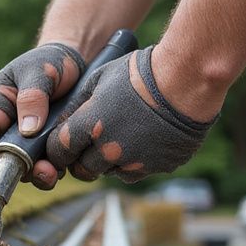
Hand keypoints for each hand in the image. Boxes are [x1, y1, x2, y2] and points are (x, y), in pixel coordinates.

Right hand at [0, 42, 84, 188]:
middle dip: (19, 167)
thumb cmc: (50, 61)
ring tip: (54, 172)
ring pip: (27, 166)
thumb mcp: (39, 71)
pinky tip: (67, 164)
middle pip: (5, 156)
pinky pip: (47, 165)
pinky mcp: (47, 148)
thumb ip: (32, 98)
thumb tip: (27, 130)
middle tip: (40, 170)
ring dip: (39, 173)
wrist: (75, 64)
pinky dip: (55, 169)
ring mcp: (28, 141)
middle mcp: (9, 128)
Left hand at [45, 45, 217, 183]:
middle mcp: (109, 151)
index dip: (58, 149)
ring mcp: (134, 163)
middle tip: (90, 144)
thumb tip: (62, 123)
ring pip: (109, 172)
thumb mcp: (99, 79)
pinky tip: (141, 140)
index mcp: (90, 126)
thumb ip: (76, 106)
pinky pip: (135, 172)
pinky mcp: (156, 168)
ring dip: (109, 161)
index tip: (64, 143)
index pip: (58, 152)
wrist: (186, 81)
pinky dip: (133, 162)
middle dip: (81, 160)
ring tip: (122, 134)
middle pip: (82, 170)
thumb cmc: (140, 73)